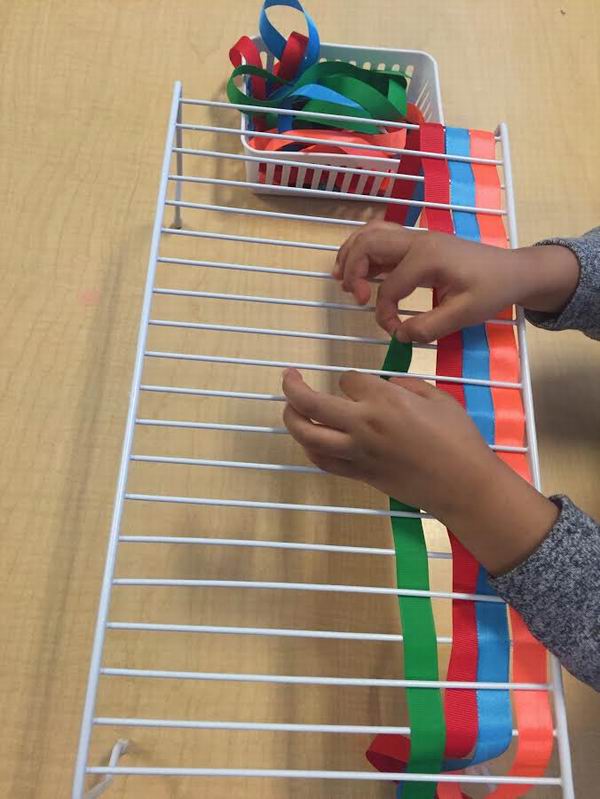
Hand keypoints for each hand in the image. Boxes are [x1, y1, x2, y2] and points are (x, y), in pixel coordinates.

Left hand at [282, 368, 557, 574]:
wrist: (463, 485)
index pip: (347, 381)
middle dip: (293, 388)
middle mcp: (363, 425)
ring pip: (308, 436)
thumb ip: (404, 386)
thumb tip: (384, 387)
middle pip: (311, 404)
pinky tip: (309, 441)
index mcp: (384, 400)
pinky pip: (323, 462)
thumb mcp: (436, 397)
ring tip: (290, 409)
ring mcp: (357, 453)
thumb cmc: (458, 438)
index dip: (350, 380)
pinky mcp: (359, 475)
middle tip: (288, 377)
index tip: (360, 384)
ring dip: (292, 420)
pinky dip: (310, 449)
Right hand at [334, 220, 579, 342]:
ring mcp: (416, 238)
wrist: (512, 271)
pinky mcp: (416, 243)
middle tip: (357, 300)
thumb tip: (401, 336)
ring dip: (351, 255)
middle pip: (369, 244)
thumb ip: (430, 327)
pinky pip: (380, 237)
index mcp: (428, 257)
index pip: (390, 287)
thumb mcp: (465, 314)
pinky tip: (354, 269)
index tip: (394, 331)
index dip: (385, 314)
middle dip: (353, 271)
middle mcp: (417, 241)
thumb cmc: (492, 290)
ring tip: (342, 281)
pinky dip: (362, 249)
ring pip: (370, 234)